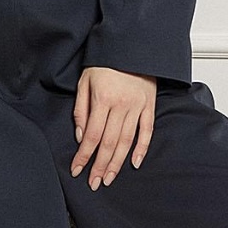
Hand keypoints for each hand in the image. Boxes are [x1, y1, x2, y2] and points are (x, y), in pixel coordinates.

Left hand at [71, 67, 155, 187]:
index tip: (77, 170)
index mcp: (103, 100)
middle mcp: (121, 106)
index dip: (84, 156)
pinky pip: (147, 131)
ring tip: (109, 178)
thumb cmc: (105, 62)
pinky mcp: (149, 105)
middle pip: (109, 143)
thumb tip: (82, 137)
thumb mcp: (85, 82)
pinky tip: (134, 163)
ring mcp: (137, 107)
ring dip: (117, 163)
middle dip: (100, 166)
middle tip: (94, 183)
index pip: (92, 136)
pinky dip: (141, 148)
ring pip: (127, 141)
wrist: (132, 45)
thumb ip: (81, 110)